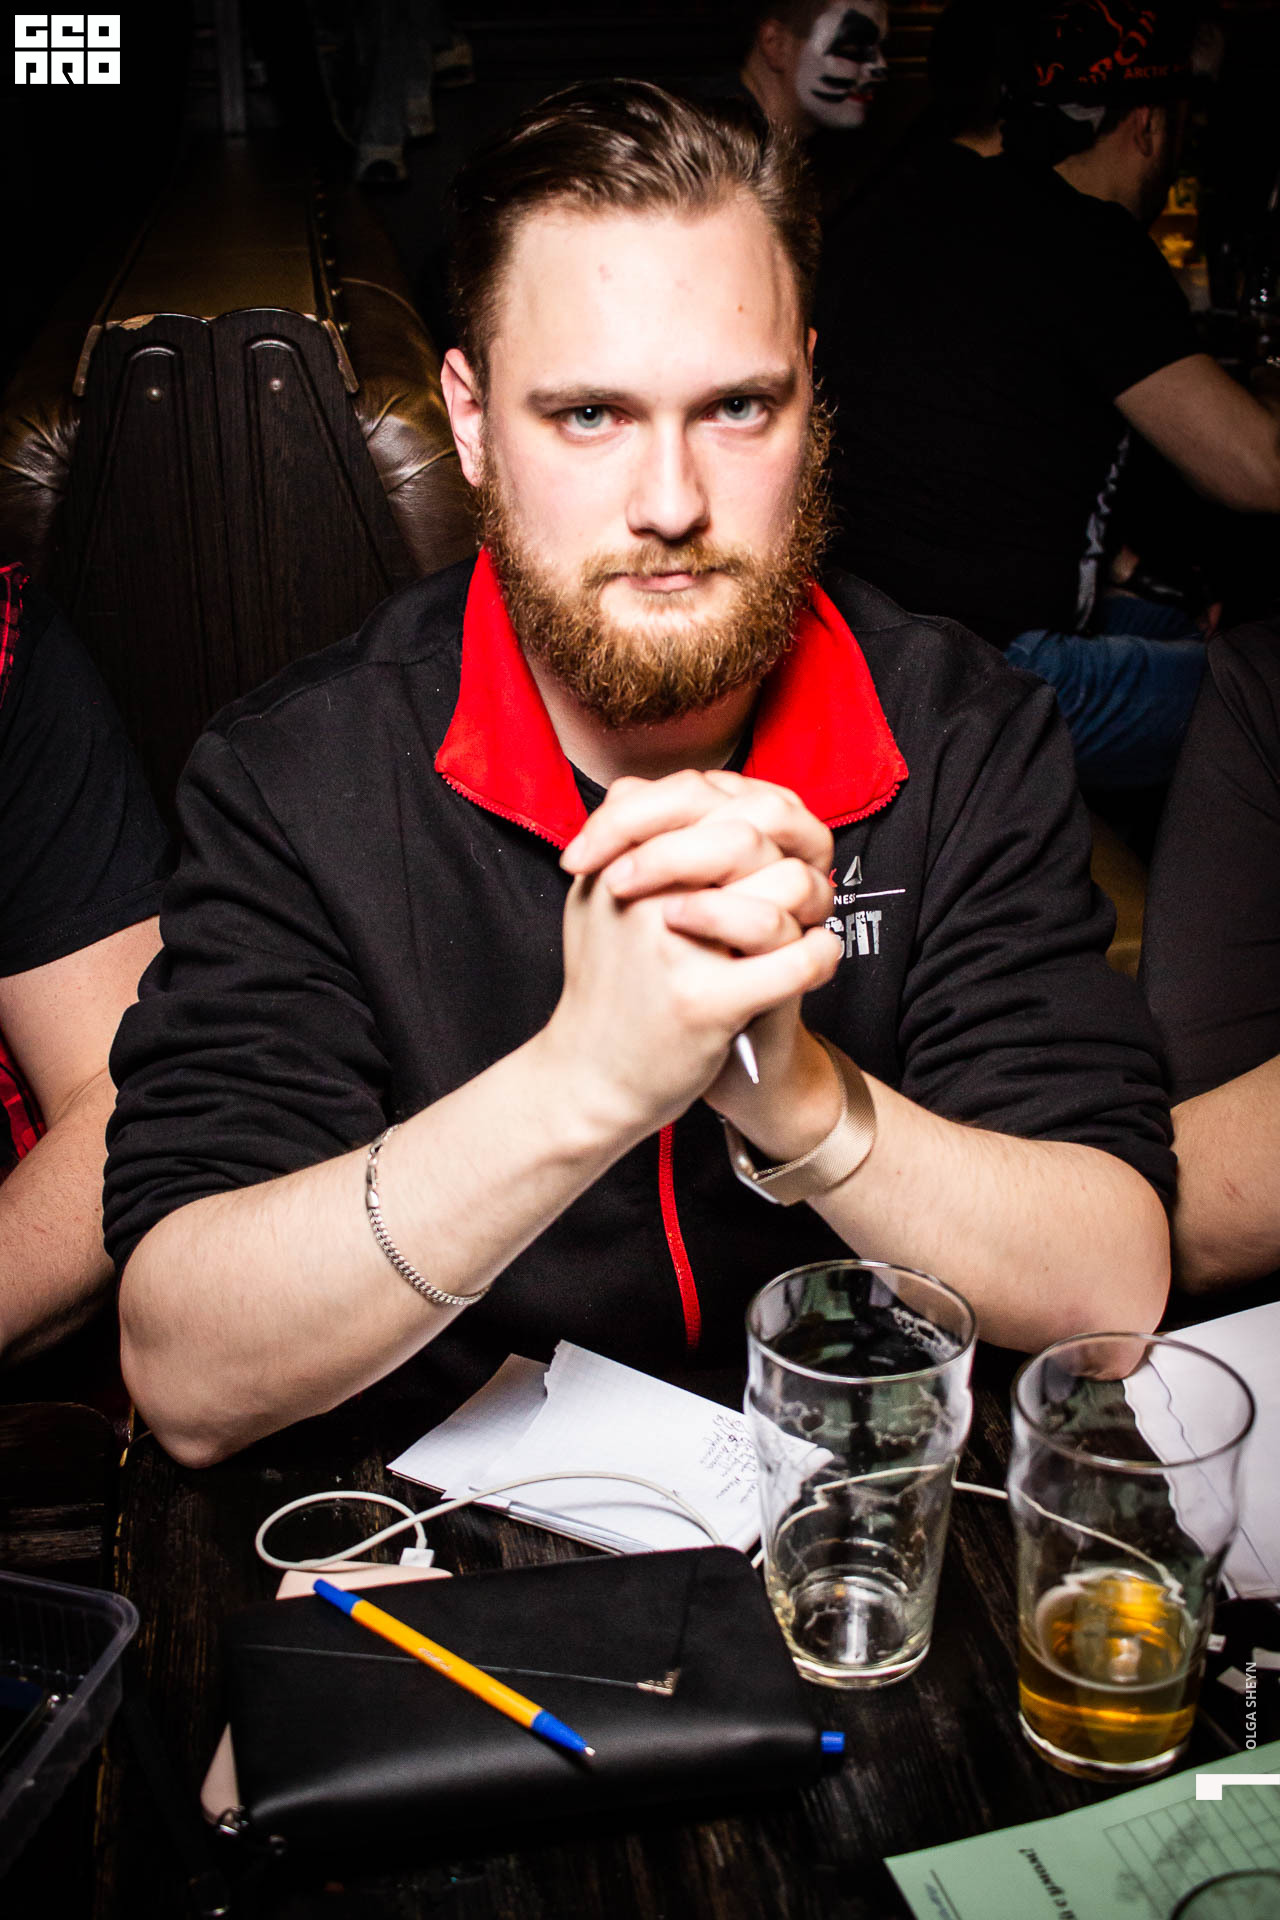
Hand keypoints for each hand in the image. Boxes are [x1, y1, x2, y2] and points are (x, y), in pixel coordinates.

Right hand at [546, 769, 842, 1142]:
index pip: (696, 795)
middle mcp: (643, 897)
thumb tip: (644, 786)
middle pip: (747, 833)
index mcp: (619, 864)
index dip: (748, 807)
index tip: (762, 841)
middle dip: (787, 850)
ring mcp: (675, 949)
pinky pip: (795, 961)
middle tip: (793, 877)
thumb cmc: (607, 987)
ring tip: (807, 919)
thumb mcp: (592, 902)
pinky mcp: (705, 1003)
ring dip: (812, 902)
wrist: (591, 1079)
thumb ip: (617, 841)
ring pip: (783, 888)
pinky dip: (820, 956)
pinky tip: (815, 957)